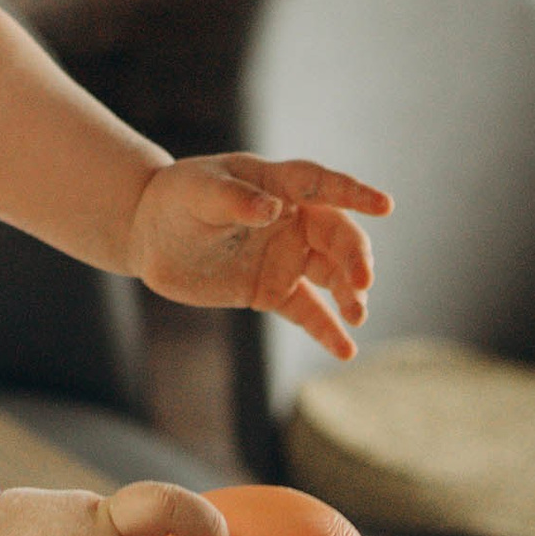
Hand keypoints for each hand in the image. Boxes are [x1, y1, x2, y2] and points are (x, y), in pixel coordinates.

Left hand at [127, 151, 389, 361]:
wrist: (150, 235)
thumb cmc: (176, 199)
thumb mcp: (198, 192)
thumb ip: (233, 199)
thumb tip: (270, 210)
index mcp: (276, 185)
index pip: (321, 185)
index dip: (353, 193)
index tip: (384, 205)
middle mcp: (291, 219)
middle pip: (336, 235)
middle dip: (355, 257)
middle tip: (362, 283)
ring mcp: (285, 256)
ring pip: (331, 274)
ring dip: (349, 294)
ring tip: (357, 316)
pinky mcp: (273, 290)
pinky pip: (308, 311)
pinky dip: (327, 330)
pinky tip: (346, 350)